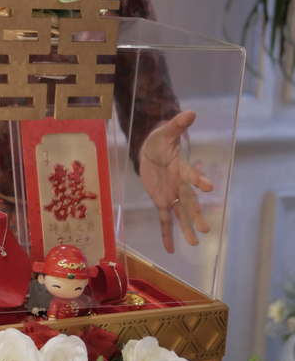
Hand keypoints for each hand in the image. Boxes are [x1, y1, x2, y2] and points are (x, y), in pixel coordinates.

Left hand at [139, 110, 213, 253]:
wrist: (151, 150)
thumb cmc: (160, 140)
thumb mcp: (166, 131)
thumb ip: (177, 125)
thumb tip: (190, 112)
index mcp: (181, 167)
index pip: (191, 174)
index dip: (198, 180)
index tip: (208, 188)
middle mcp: (179, 184)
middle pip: (189, 201)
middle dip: (196, 215)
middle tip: (206, 230)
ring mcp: (171, 194)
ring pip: (180, 213)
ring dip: (186, 228)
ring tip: (195, 243)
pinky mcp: (161, 200)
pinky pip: (164, 218)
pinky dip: (167, 233)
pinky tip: (171, 249)